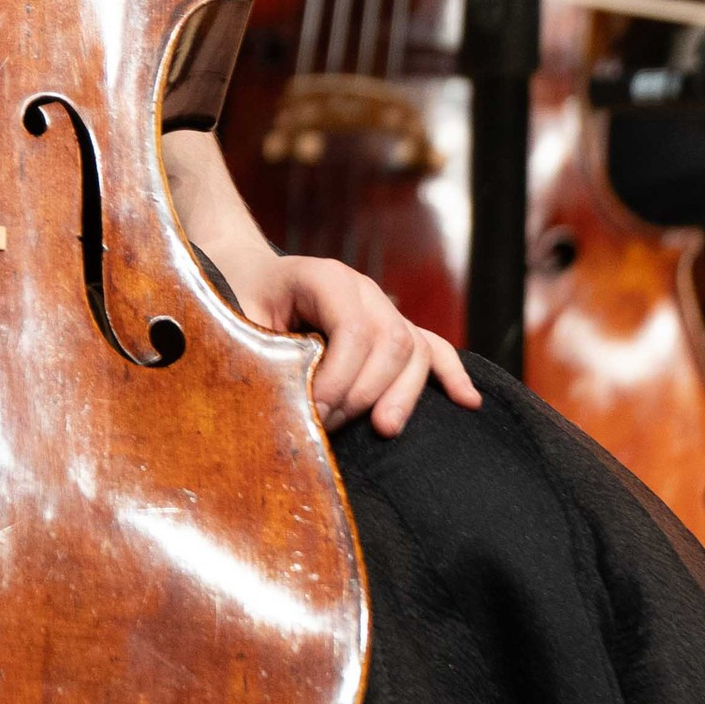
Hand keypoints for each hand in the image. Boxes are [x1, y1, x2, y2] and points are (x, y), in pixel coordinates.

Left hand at [243, 252, 478, 435]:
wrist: (245, 273)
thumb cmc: (236, 299)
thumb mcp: (239, 320)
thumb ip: (262, 352)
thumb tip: (282, 404)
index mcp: (326, 278)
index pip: (355, 331)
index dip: (339, 378)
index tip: (314, 412)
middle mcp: (363, 290)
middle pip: (392, 343)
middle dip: (365, 393)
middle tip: (329, 424)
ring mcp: (384, 308)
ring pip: (416, 350)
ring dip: (401, 395)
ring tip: (381, 430)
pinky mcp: (393, 328)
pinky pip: (434, 348)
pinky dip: (452, 375)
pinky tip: (467, 403)